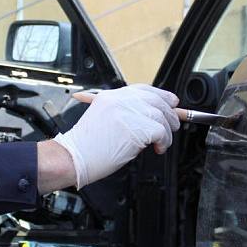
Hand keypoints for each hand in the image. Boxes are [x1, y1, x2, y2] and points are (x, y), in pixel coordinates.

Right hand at [53, 84, 179, 188]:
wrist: (74, 156)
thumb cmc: (87, 145)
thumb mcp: (103, 119)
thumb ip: (126, 114)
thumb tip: (153, 117)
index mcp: (112, 96)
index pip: (144, 89)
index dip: (161, 95)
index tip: (171, 103)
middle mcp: (121, 100)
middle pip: (157, 100)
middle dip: (170, 114)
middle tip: (172, 127)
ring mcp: (129, 112)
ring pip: (162, 117)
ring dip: (167, 132)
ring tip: (161, 143)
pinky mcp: (136, 128)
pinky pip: (161, 132)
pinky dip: (164, 142)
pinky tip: (157, 148)